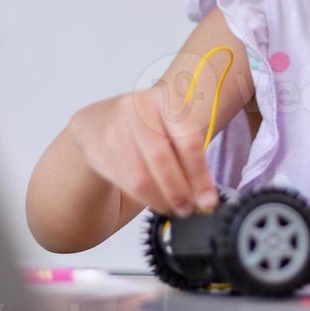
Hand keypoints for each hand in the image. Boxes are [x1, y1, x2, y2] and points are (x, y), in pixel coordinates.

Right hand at [67, 83, 218, 218]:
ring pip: (141, 176)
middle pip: (161, 159)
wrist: (100, 121)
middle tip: (191, 209)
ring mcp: (116, 128)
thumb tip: (204, 197)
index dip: (200, 175)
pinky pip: (126, 183)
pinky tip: (157, 202)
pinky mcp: (100, 149)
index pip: (188, 140)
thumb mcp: (172, 128)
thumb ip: (189, 157)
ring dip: (162, 199)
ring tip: (175, 208)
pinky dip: (146, 199)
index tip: (209, 200)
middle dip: (179, 191)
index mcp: (166, 100)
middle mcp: (139, 109)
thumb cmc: (148, 128)